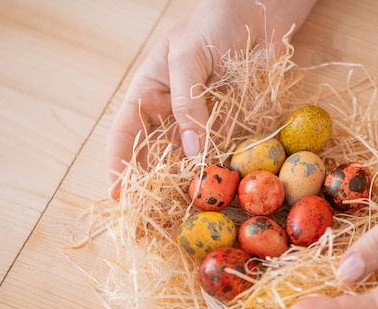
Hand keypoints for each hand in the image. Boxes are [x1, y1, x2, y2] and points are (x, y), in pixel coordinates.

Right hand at [106, 0, 316, 198]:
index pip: (124, 135)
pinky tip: (219, 192)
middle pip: (154, 156)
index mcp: (149, 93)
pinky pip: (223, 153)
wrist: (260, 10)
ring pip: (188, 161)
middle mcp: (172, 114)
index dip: (117, 166)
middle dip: (151, 187)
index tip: (117, 196)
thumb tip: (192, 149)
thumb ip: (187, 102)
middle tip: (150, 219)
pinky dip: (220, 172)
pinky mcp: (231, 124)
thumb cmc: (213, 22)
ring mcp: (202, 122)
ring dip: (187, 186)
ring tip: (185, 214)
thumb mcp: (188, 56)